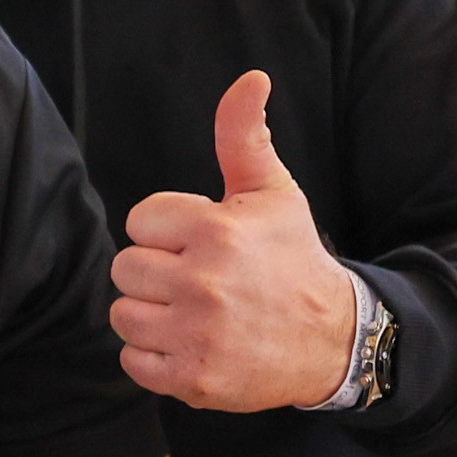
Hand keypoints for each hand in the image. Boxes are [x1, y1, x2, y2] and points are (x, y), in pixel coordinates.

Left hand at [109, 72, 359, 411]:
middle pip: (124, 268)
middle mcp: (204, 281)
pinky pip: (132, 361)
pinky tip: (190, 343)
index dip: (165, 231)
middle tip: (196, 280)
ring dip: (150, 315)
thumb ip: (244, 135)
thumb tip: (251, 78)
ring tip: (192, 312)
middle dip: (154, 272)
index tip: (200, 243)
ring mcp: (198, 334)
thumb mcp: (272, 192)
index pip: (139, 220)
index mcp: (216, 230)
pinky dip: (154, 356)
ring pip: (124, 314)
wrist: (332, 339)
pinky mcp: (193, 378)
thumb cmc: (292, 259)